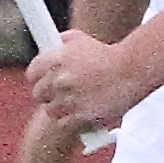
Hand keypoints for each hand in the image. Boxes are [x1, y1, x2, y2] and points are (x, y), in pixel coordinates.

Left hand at [29, 29, 143, 130]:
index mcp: (56, 59)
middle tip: (57, 93)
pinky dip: (69, 120)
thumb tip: (52, 45)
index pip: (32, 73)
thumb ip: (63, 41)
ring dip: (58, 108)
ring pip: (50, 110)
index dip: (36, 77)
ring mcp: (69, 99)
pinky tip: (78, 113)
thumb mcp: (82, 39)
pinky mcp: (80, 115)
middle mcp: (60, 80)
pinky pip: (63, 123)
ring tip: (70, 104)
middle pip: (38, 93)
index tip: (40, 80)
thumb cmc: (109, 55)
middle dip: (47, 93)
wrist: (131, 71)